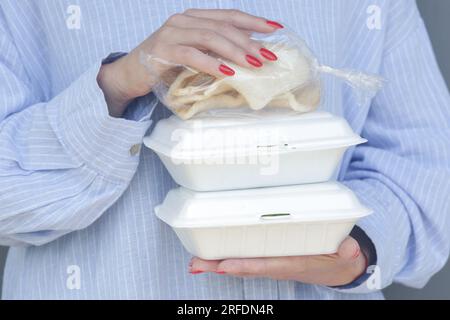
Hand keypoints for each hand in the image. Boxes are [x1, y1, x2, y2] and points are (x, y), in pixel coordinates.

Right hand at [97, 9, 282, 116]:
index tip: (275, 29)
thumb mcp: (193, 54)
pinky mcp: (163, 50)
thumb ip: (213, 51)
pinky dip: (211, 63)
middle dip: (249, 41)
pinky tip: (227, 72)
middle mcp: (183, 20)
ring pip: (210, 38)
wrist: (129, 74)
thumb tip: (245, 58)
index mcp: (193, 18)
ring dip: (235, 52)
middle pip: (223, 27)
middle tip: (267, 56)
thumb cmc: (164, 65)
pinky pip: (192, 55)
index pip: (229, 16)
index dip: (253, 22)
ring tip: (253, 64)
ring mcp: (172, 33)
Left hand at [189, 236, 367, 286]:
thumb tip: (350, 249)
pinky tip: (212, 255)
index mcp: (294, 264)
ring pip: (241, 263)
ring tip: (195, 261)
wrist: (337, 267)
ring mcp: (272, 263)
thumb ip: (348, 251)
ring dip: (217, 262)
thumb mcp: (348, 254)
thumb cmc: (338, 257)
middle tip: (194, 264)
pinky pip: (246, 259)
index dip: (245, 265)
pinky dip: (227, 258)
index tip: (224, 265)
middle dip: (219, 266)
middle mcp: (278, 266)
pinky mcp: (269, 258)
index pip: (266, 265)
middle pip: (244, 266)